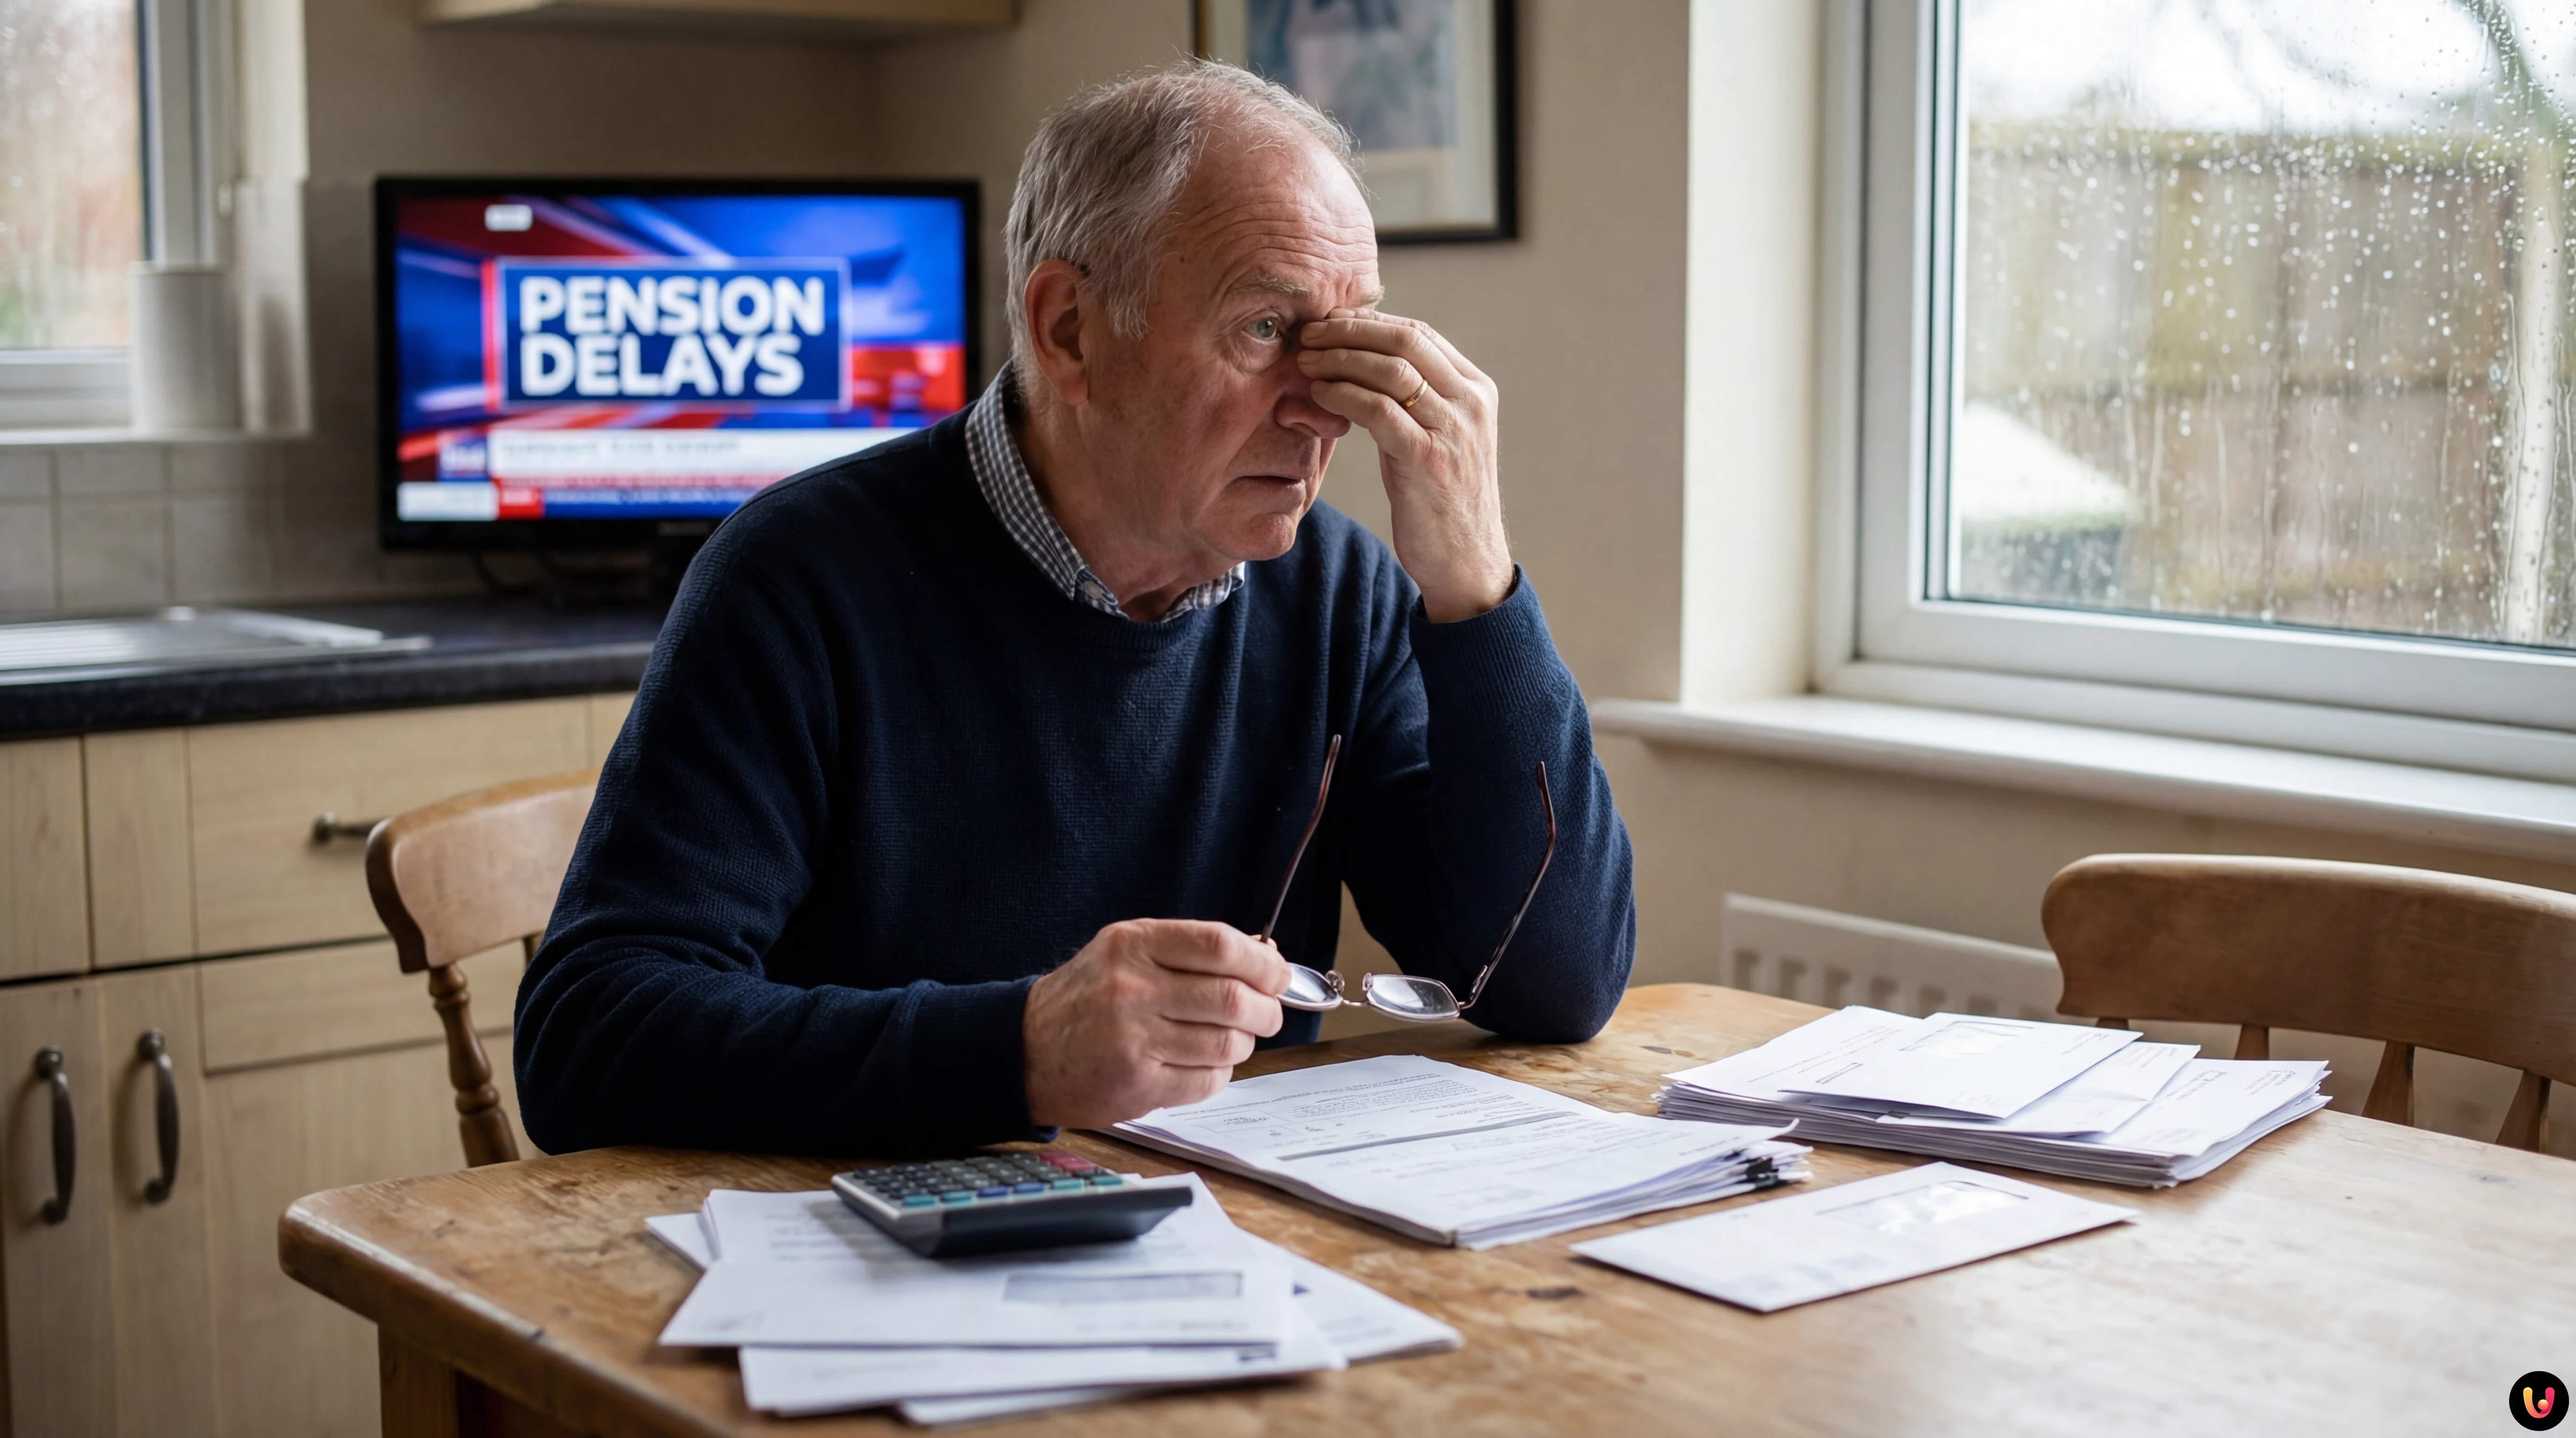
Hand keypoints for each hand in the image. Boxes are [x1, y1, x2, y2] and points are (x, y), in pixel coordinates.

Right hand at [1022, 919, 1289, 1128]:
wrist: (1025, 1050)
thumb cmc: (1085, 998)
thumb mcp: (1125, 952)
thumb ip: (1188, 950)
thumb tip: (1264, 954)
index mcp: (1133, 945)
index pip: (1219, 945)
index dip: (1261, 962)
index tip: (1275, 974)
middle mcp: (1132, 989)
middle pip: (1232, 998)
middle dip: (1266, 1010)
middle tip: (1267, 1014)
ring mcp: (1134, 1039)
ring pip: (1226, 1043)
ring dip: (1243, 1044)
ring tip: (1231, 1038)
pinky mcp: (1137, 1084)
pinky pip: (1207, 1081)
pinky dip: (1218, 1073)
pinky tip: (1202, 1064)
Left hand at [1298, 310, 1512, 621]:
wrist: (1466, 561)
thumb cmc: (1440, 500)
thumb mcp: (1436, 437)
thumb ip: (1414, 398)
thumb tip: (1363, 360)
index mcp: (1476, 389)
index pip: (1419, 332)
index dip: (1368, 322)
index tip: (1328, 322)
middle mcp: (1470, 402)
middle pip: (1406, 339)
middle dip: (1350, 330)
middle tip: (1308, 334)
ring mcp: (1453, 430)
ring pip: (1390, 369)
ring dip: (1339, 358)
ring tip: (1305, 360)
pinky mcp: (1428, 459)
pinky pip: (1378, 410)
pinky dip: (1343, 395)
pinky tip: (1319, 394)